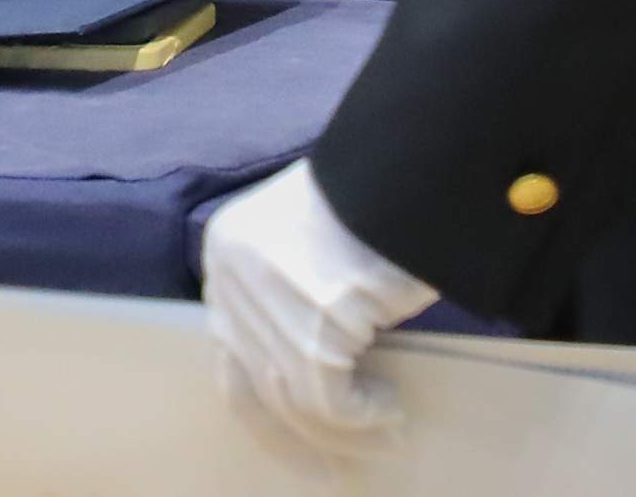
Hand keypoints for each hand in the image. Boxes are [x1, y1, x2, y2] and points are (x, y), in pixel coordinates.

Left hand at [200, 159, 436, 444]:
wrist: (410, 170)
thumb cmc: (371, 199)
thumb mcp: (306, 240)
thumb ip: (287, 294)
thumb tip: (306, 372)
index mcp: (225, 252)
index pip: (229, 353)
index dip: (263, 406)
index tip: (294, 440)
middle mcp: (232, 279)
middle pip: (257, 386)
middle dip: (297, 438)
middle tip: (332, 471)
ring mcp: (271, 307)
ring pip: (295, 401)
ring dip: (343, 431)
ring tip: (385, 436)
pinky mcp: (314, 329)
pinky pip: (332, 400)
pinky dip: (364, 414)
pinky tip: (389, 409)